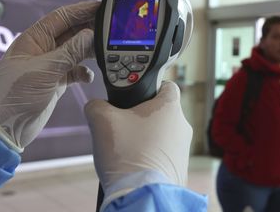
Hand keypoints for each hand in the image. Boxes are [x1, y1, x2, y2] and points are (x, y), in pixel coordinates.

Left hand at [0, 0, 99, 151]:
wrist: (6, 127)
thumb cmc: (14, 94)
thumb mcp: (44, 70)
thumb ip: (69, 52)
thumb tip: (91, 35)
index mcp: (34, 39)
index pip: (61, 18)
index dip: (81, 10)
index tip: (101, 6)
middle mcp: (44, 49)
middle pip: (72, 33)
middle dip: (90, 30)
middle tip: (110, 28)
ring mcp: (51, 65)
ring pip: (77, 51)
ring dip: (90, 51)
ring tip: (105, 51)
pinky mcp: (57, 81)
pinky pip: (76, 70)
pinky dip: (85, 72)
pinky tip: (89, 77)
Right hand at [85, 81, 191, 207]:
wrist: (141, 194)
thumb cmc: (126, 153)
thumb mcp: (102, 120)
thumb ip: (97, 105)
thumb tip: (96, 105)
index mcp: (170, 107)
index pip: (168, 84)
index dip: (150, 86)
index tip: (136, 95)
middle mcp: (182, 126)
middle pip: (161, 112)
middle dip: (142, 116)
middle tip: (123, 124)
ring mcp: (184, 148)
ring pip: (162, 134)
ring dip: (146, 137)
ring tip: (126, 147)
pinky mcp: (180, 167)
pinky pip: (164, 154)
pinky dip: (150, 155)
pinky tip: (134, 163)